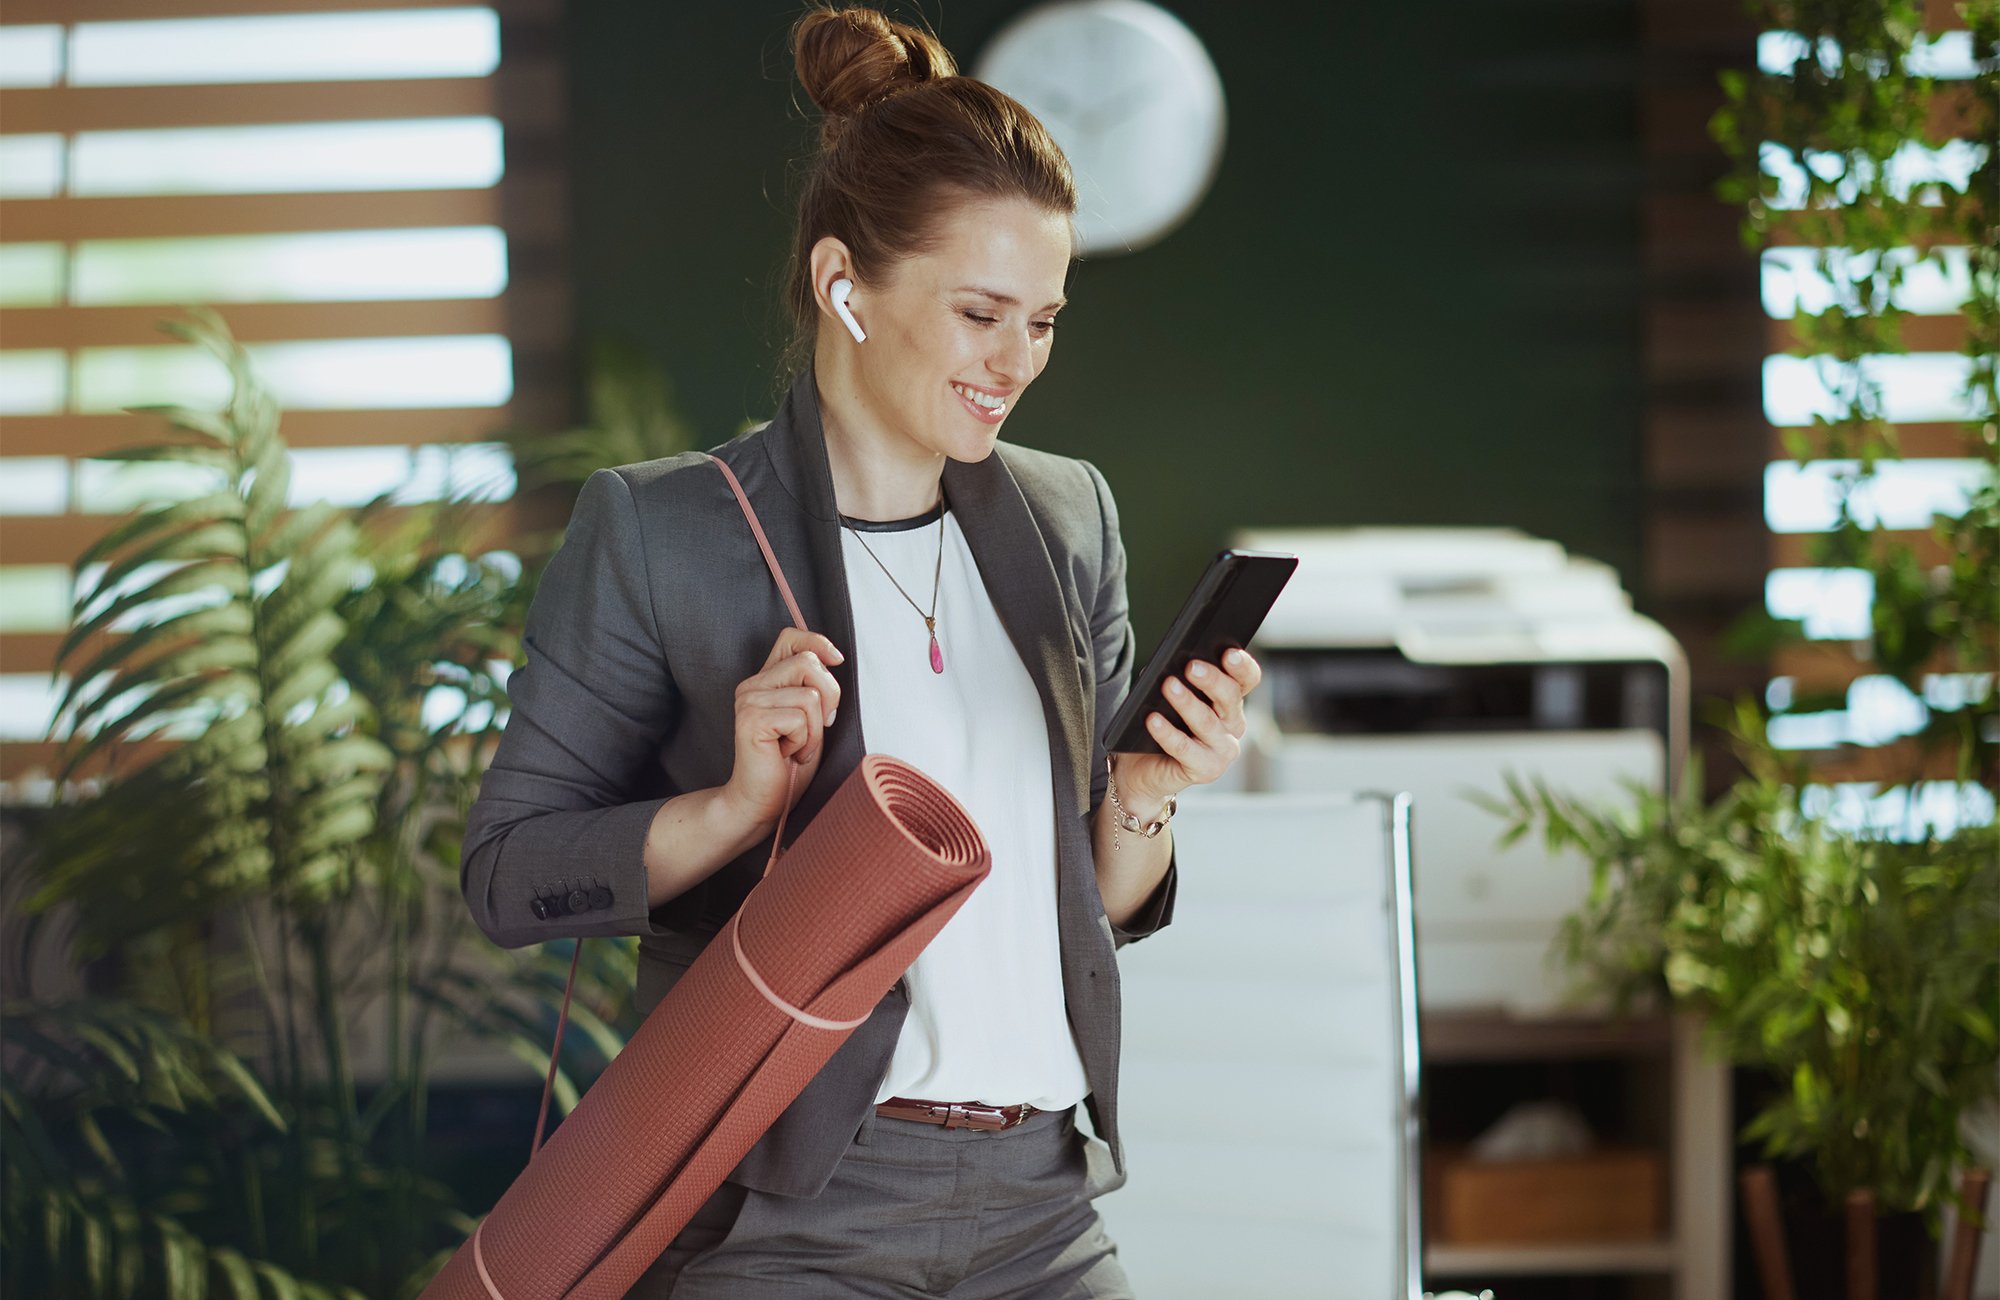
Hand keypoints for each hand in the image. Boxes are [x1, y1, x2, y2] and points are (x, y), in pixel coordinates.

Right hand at [720, 628, 844, 832]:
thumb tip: (833, 659)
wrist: (762, 803)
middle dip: (830, 697)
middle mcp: (753, 685)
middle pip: (809, 663)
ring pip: (810, 694)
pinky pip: (800, 717)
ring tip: (798, 747)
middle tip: (819, 729)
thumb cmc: (790, 764)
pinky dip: (805, 741)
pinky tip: (788, 755)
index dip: (818, 642)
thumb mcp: (811, 719)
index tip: (836, 661)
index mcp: (766, 680)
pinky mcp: (751, 719)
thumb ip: (815, 687)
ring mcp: (749, 700)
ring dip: (815, 729)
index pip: (791, 638)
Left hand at [1112, 648, 1263, 811]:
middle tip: (1191, 666)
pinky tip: (1153, 719)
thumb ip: (1177, 679)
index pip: (1247, 679)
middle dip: (1211, 680)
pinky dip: (1167, 733)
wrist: (1143, 768)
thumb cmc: (1161, 723)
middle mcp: (1233, 726)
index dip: (1242, 666)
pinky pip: (1184, 748)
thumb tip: (1170, 663)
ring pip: (1207, 722)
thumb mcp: (1170, 696)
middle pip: (1229, 697)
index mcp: (1230, 702)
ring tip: (1168, 686)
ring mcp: (1223, 751)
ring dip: (1186, 703)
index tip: (1228, 653)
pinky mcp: (1207, 771)